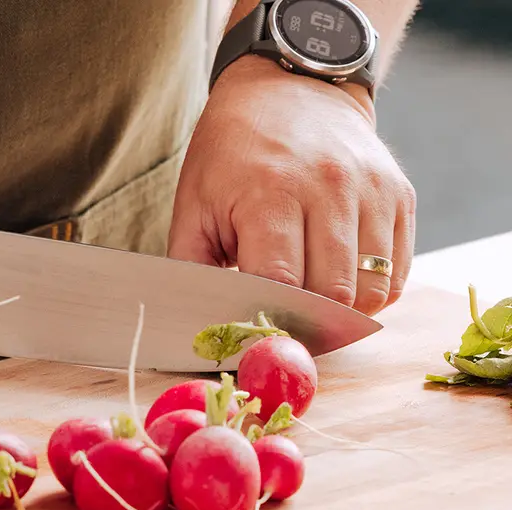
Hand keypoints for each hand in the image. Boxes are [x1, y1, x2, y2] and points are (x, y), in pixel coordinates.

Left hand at [167, 56, 415, 315]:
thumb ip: (193, 269)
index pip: (281, 285)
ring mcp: (372, 190)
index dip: (269, 322)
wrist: (289, 88)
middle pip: (333, 295)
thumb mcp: (194, 206)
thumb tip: (199, 327)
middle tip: (285, 330)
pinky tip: (339, 283)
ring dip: (343, 312)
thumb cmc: (231, 155)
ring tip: (312, 307)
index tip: (255, 336)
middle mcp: (329, 188)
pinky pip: (397, 271)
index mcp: (270, 193)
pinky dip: (372, 292)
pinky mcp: (400, 195)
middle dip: (307, 323)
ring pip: (373, 290)